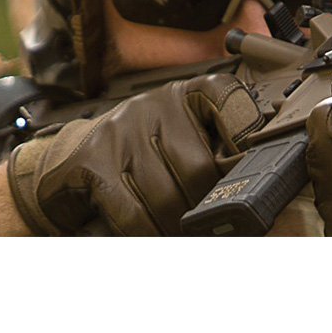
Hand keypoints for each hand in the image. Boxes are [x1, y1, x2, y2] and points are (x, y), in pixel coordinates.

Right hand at [8, 74, 262, 235]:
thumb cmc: (147, 151)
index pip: (227, 98)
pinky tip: (156, 237)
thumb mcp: (188, 136)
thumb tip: (258, 179)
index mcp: (188, 94)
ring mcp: (121, 132)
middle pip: (200, 168)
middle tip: (217, 227)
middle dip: (210, 206)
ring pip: (167, 196)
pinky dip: (148, 233)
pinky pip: (131, 211)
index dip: (245, 134)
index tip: (253, 169)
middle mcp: (155, 106)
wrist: (73, 156)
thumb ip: (223, 149)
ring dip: (180, 227)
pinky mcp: (92, 163)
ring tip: (188, 237)